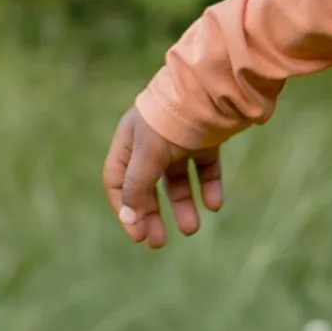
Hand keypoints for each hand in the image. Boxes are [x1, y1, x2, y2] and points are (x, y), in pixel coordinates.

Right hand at [105, 100, 224, 248]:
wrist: (214, 87)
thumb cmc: (172, 118)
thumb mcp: (149, 154)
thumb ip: (137, 187)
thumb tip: (129, 219)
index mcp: (129, 141)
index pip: (117, 182)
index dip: (125, 209)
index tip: (138, 235)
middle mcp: (152, 142)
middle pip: (147, 186)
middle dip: (153, 214)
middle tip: (159, 243)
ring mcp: (180, 140)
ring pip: (177, 180)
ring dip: (183, 205)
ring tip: (192, 229)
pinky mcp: (206, 139)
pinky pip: (204, 168)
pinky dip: (208, 186)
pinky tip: (214, 204)